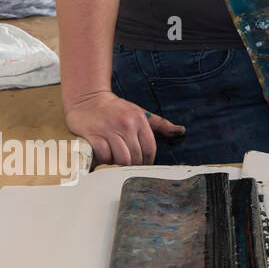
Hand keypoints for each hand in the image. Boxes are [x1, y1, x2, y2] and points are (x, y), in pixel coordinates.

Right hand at [62, 91, 184, 165]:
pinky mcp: (94, 135)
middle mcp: (126, 125)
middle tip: (129, 168)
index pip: (150, 148)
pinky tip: (105, 160)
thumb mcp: (140, 112)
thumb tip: (181, 131)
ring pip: (121, 158)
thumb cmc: (116, 109)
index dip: (148, 161)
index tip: (144, 165)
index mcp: (140, 120)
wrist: (88, 99)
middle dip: (134, 165)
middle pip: (136, 156)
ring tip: (118, 166)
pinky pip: (104, 156)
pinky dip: (105, 162)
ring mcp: (110, 130)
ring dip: (120, 166)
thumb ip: (160, 124)